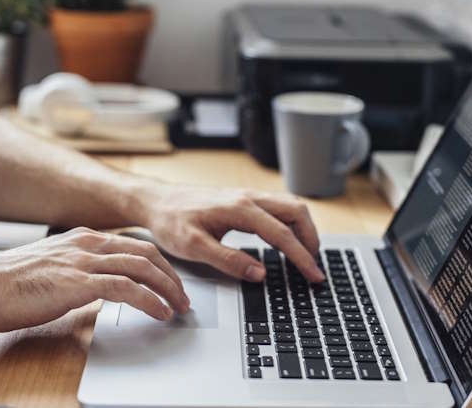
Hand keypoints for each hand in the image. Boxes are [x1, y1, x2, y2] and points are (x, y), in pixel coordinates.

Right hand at [0, 227, 188, 331]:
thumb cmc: (11, 283)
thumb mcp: (55, 267)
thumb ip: (82, 270)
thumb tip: (103, 288)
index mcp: (84, 238)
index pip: (135, 245)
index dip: (159, 263)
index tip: (170, 280)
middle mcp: (89, 243)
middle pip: (146, 252)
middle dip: (171, 274)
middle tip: (183, 294)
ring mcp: (84, 260)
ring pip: (142, 268)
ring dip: (167, 288)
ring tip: (178, 306)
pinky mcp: (78, 283)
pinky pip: (126, 289)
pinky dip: (149, 301)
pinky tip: (159, 312)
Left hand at [142, 185, 324, 282]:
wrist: (157, 201)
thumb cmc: (171, 221)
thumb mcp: (194, 247)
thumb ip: (228, 261)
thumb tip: (259, 274)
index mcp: (240, 208)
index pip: (282, 233)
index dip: (301, 256)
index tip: (314, 275)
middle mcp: (249, 197)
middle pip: (296, 211)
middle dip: (311, 239)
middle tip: (313, 267)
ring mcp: (248, 196)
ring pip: (290, 206)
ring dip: (303, 229)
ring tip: (305, 255)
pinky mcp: (244, 199)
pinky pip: (278, 207)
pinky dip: (291, 224)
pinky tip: (286, 241)